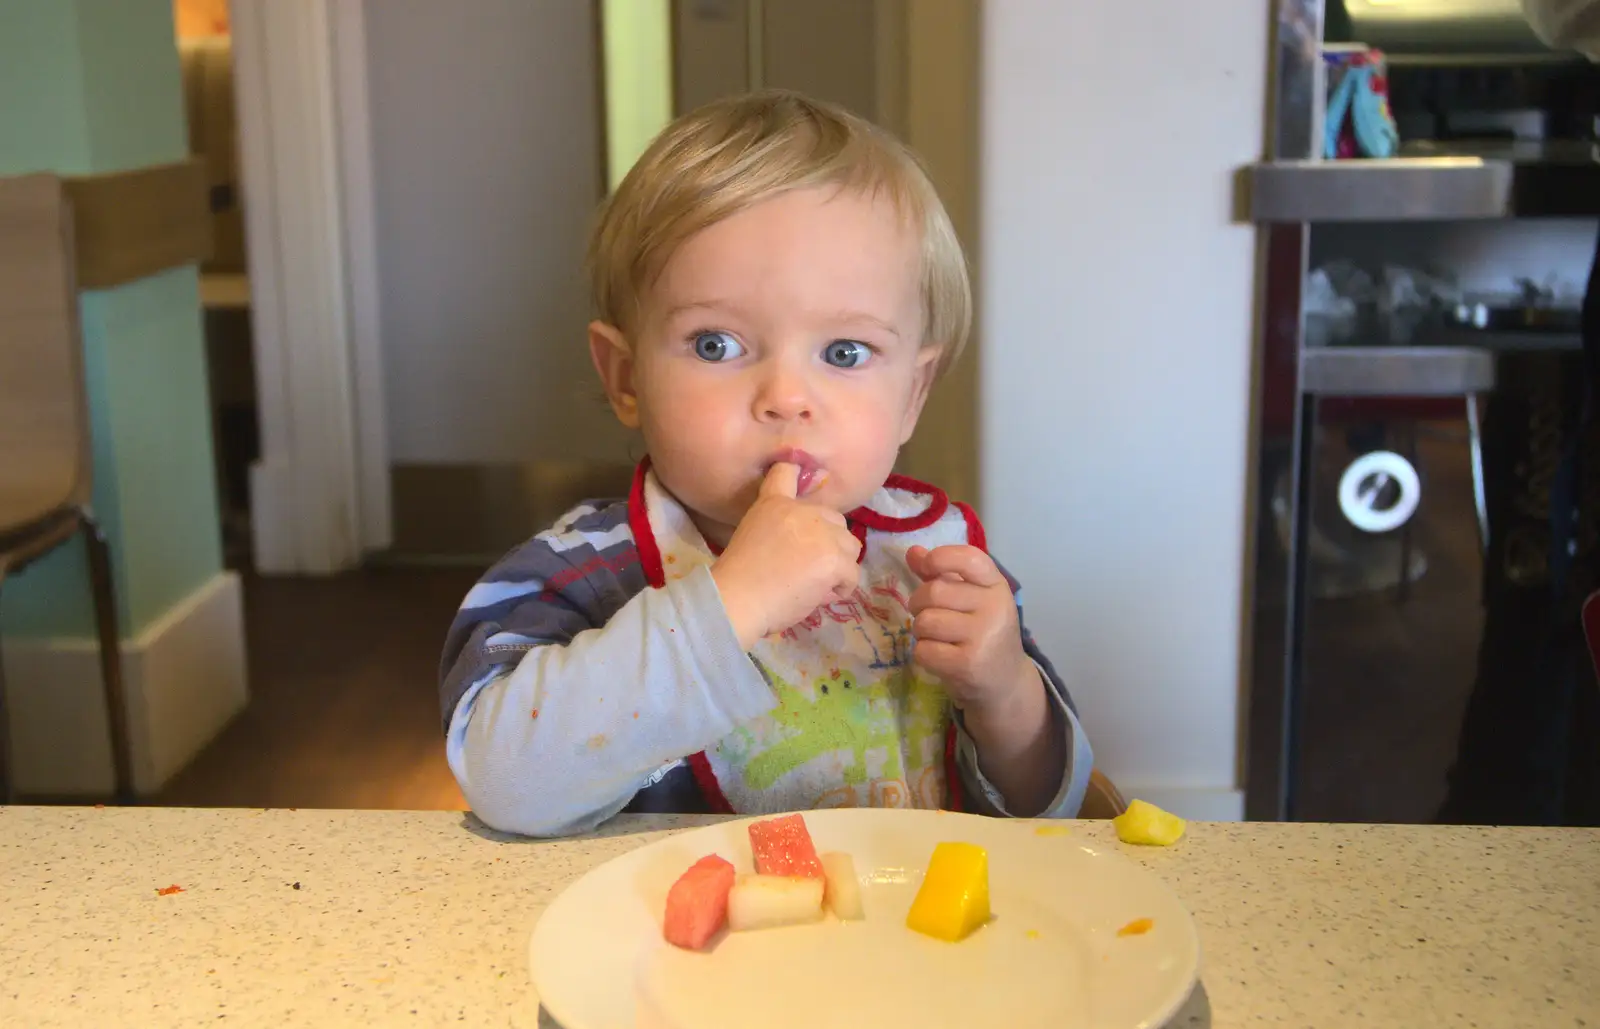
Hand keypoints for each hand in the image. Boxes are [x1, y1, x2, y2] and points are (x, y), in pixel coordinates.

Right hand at [712, 463, 861, 648]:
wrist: (737, 599)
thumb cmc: (740, 577)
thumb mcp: (753, 535)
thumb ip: (780, 528)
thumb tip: (805, 546)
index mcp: (775, 503)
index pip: (787, 471)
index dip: (798, 472)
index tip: (801, 474)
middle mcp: (803, 512)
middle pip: (837, 521)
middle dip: (830, 544)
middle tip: (810, 568)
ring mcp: (821, 535)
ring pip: (850, 547)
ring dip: (838, 566)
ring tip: (816, 583)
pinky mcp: (834, 560)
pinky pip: (852, 576)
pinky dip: (840, 589)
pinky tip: (818, 596)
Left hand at [906, 545, 1035, 713]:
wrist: (1005, 681)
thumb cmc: (982, 633)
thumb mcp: (970, 598)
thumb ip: (942, 574)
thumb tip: (912, 552)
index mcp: (997, 586)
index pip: (969, 558)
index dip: (939, 558)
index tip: (927, 566)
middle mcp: (995, 608)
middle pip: (934, 591)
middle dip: (918, 603)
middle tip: (927, 614)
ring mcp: (983, 637)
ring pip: (925, 621)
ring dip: (920, 631)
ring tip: (937, 638)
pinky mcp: (967, 664)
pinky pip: (923, 650)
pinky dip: (923, 654)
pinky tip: (941, 657)